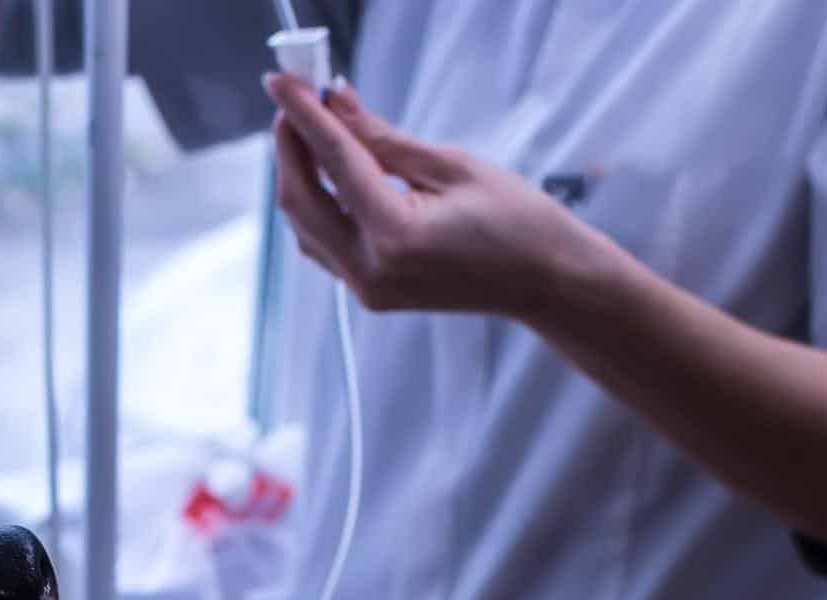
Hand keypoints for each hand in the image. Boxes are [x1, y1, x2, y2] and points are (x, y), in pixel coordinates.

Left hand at [262, 74, 599, 323]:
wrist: (545, 282)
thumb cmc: (517, 222)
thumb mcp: (450, 165)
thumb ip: (382, 138)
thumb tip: (337, 102)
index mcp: (396, 236)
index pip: (334, 162)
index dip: (304, 115)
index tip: (282, 81)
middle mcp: (370, 270)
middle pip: (300, 200)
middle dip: (290, 146)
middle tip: (294, 101)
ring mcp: (366, 288)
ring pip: (304, 226)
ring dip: (299, 175)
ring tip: (310, 129)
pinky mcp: (369, 292)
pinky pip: (323, 245)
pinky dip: (317, 204)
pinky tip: (326, 171)